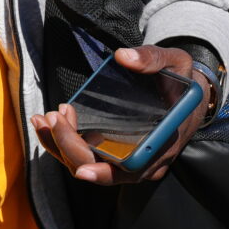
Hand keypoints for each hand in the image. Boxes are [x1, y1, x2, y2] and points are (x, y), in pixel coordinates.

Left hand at [29, 44, 213, 185]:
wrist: (187, 93)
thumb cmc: (182, 81)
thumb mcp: (177, 63)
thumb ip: (153, 59)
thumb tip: (123, 57)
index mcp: (163, 145)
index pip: (131, 170)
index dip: (104, 172)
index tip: (81, 167)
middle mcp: (145, 161)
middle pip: (100, 169)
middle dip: (70, 147)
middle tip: (54, 116)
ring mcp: (127, 159)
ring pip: (86, 165)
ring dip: (59, 146)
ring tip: (41, 119)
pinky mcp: (113, 152)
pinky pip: (83, 155)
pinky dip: (62, 142)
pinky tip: (47, 122)